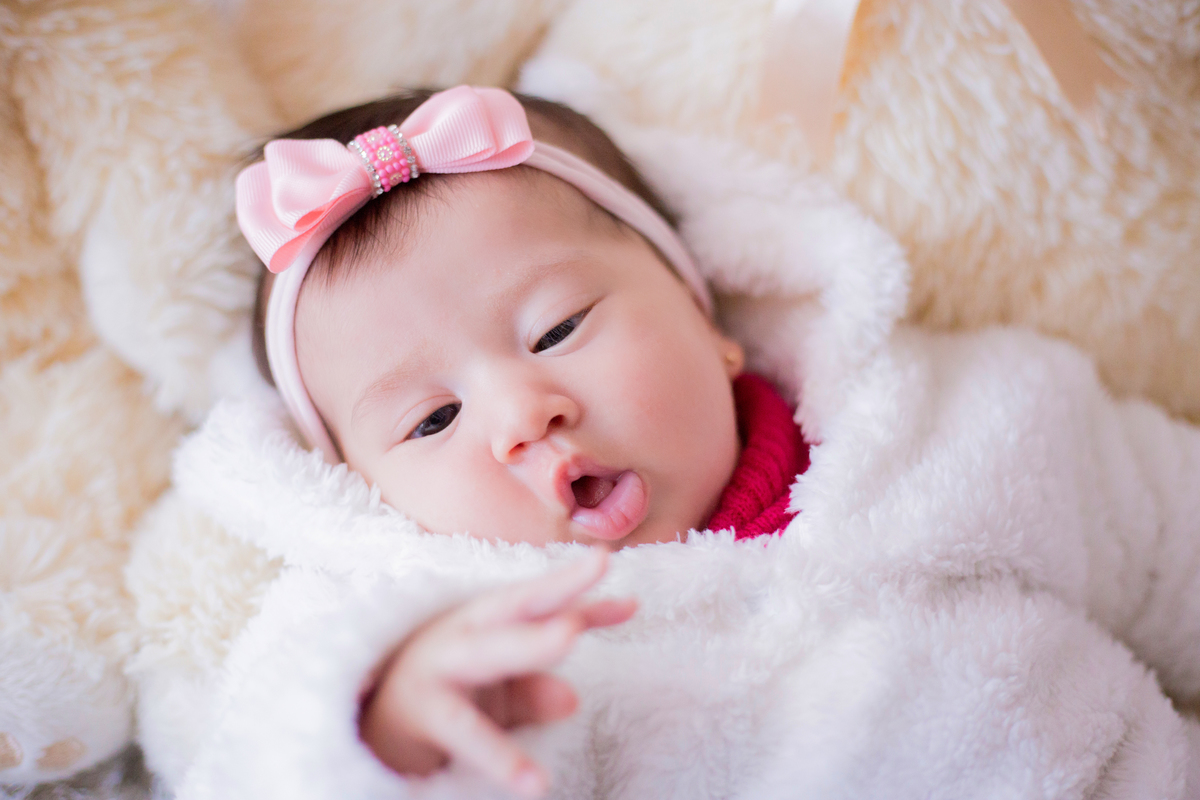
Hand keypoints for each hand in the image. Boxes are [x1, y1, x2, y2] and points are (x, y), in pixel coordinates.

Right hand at [359, 548, 635, 797]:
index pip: (539, 599)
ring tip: (571, 676)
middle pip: (513, 609)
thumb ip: (537, 686)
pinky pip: (465, 731)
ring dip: (526, 653)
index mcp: (487, 620)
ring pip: (486, 655)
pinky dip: (500, 756)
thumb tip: (573, 698)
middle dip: (552, 596)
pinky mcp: (422, 713)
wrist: (373, 728)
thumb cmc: (448, 698)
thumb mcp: (500, 690)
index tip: (611, 571)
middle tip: (587, 606)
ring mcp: (438, 669)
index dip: (574, 585)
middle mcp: (462, 633)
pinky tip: (534, 781)